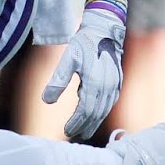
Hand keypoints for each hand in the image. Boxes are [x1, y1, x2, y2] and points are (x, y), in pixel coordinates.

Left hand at [42, 6, 125, 139]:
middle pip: (96, 114)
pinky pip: (110, 102)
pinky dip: (101, 111)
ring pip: (104, 110)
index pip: (85, 110)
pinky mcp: (118, 82)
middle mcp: (108, 87)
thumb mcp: (68, 59)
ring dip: (93, 122)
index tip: (66, 130)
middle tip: (73, 135)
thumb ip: (58, 81)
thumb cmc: (84, 43)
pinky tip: (94, 115)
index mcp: (95, 82)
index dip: (76, 122)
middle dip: (84, 126)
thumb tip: (46, 101)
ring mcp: (115, 85)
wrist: (104, 30)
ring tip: (83, 130)